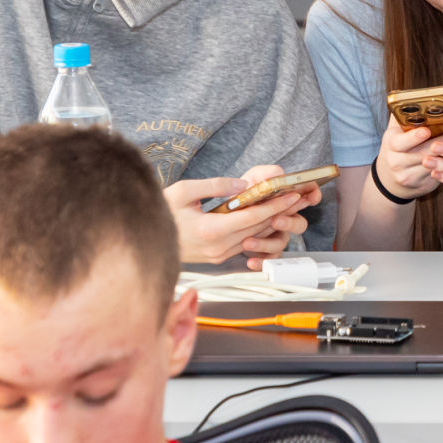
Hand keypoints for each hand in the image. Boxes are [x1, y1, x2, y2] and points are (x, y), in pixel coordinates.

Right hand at [164, 170, 313, 264]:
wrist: (145, 239)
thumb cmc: (160, 212)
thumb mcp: (184, 191)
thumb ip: (215, 186)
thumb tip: (241, 184)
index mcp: (210, 230)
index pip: (251, 217)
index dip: (274, 205)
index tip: (291, 195)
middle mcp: (218, 247)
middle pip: (257, 227)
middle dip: (279, 211)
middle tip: (297, 196)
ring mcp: (218, 255)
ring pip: (253, 236)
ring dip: (272, 220)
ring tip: (288, 205)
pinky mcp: (217, 257)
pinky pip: (244, 242)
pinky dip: (257, 229)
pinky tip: (267, 217)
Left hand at [230, 164, 323, 269]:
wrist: (225, 211)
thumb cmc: (245, 191)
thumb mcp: (255, 176)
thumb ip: (267, 173)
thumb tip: (278, 176)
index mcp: (286, 201)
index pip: (307, 198)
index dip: (313, 196)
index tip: (311, 196)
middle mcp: (285, 219)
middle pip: (299, 224)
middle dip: (289, 223)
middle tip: (275, 220)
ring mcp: (276, 235)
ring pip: (281, 243)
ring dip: (266, 243)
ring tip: (248, 242)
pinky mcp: (266, 250)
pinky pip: (268, 259)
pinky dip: (260, 261)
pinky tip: (250, 260)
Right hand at [374, 115, 442, 201]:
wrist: (391, 179)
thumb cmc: (400, 146)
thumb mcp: (396, 130)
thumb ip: (404, 114)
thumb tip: (415, 96)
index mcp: (391, 143)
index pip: (399, 141)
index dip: (413, 137)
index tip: (427, 130)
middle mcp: (396, 161)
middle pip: (422, 153)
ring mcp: (408, 175)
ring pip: (434, 165)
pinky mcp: (420, 185)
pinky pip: (439, 175)